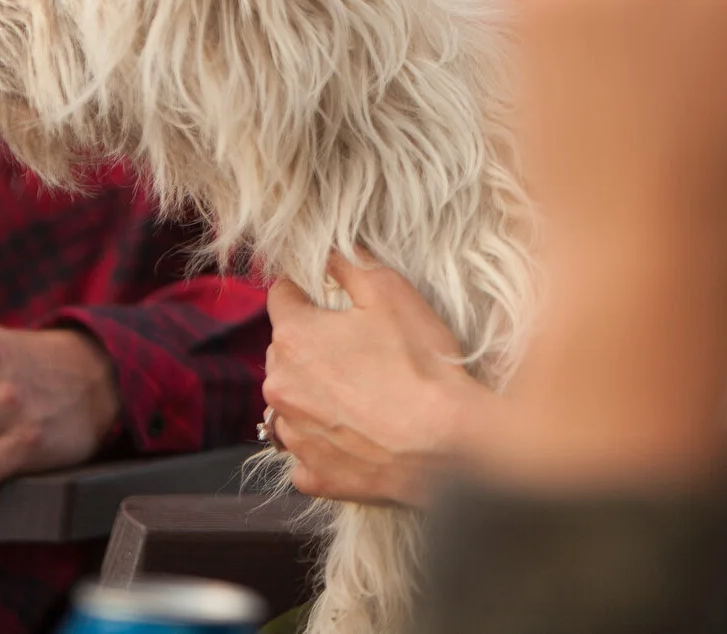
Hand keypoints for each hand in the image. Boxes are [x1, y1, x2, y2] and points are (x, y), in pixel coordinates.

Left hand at [262, 259, 494, 505]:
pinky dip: (324, 442)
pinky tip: (357, 436)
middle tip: (359, 348)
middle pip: (284, 352)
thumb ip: (350, 264)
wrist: (446, 443)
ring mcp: (294, 436)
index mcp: (294, 338)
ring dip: (313, 394)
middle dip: (312, 345)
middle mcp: (280, 388)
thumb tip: (327, 252)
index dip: (305, 290)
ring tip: (360, 395)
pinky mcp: (312, 475)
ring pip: (291, 403)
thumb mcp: (391, 291)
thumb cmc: (420, 364)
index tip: (326, 295)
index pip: (281, 297)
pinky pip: (306, 452)